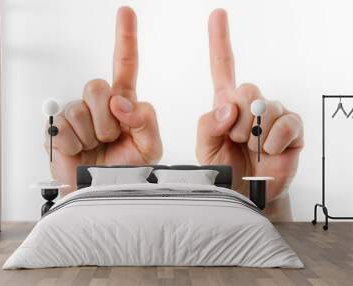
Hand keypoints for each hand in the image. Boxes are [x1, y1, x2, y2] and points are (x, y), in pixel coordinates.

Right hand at [45, 7, 161, 193]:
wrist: (103, 191)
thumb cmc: (127, 171)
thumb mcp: (149, 147)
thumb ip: (146, 120)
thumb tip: (121, 102)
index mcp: (123, 104)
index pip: (125, 66)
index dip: (125, 39)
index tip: (126, 14)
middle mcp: (98, 105)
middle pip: (98, 86)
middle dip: (106, 117)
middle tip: (110, 137)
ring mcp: (76, 115)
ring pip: (81, 108)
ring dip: (93, 134)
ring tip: (96, 147)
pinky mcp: (57, 128)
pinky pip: (64, 126)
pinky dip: (76, 144)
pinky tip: (80, 150)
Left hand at [196, 9, 303, 203]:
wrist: (244, 195)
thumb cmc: (224, 170)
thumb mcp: (205, 148)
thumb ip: (209, 124)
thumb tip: (229, 106)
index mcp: (226, 107)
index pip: (223, 68)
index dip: (219, 42)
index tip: (217, 15)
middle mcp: (250, 107)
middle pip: (248, 87)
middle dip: (239, 116)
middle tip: (236, 138)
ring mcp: (272, 118)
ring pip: (267, 105)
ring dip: (256, 130)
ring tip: (251, 147)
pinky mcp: (291, 131)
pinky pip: (288, 122)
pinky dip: (275, 138)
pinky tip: (270, 150)